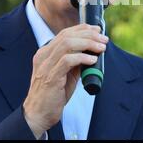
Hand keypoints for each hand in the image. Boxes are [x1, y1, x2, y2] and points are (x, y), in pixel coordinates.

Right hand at [23, 24, 108, 138]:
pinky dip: (82, 58)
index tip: (97, 30)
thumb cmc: (53, 94)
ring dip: (88, 44)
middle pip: (67, 35)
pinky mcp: (50, 77)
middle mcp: (44, 55)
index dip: (83, 29)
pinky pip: (67, 61)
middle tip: (103, 40)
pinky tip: (92, 60)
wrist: (39, 114)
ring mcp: (46, 65)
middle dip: (89, 35)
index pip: (65, 33)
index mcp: (46, 52)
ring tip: (101, 48)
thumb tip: (92, 51)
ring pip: (67, 44)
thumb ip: (75, 61)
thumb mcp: (66, 73)